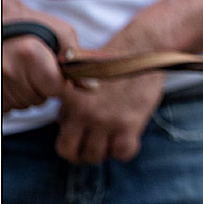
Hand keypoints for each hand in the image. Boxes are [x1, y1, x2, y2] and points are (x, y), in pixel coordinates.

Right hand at [2, 0, 81, 111]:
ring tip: (23, 70)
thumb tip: (91, 86)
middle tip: (37, 67)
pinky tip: (13, 79)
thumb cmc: (31, 24)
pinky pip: (9, 105)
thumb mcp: (60, 32)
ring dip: (28, 91)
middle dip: (43, 86)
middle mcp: (10, 70)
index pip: (56, 88)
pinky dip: (13, 96)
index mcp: (30, 54)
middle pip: (40, 98)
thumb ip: (76, 58)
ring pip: (24, 103)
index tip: (55, 71)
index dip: (60, 81)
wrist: (1, 20)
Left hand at [54, 36, 163, 164]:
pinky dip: (126, 149)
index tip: (82, 133)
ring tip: (112, 138)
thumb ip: (69, 96)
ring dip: (105, 151)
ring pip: (96, 156)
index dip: (72, 140)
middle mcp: (84, 113)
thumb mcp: (81, 73)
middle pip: (71, 153)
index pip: (60, 139)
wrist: (142, 48)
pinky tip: (129, 137)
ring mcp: (106, 120)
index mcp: (69, 101)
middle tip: (94, 143)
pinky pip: (124, 152)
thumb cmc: (113, 59)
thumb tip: (64, 115)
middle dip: (82, 153)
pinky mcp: (130, 123)